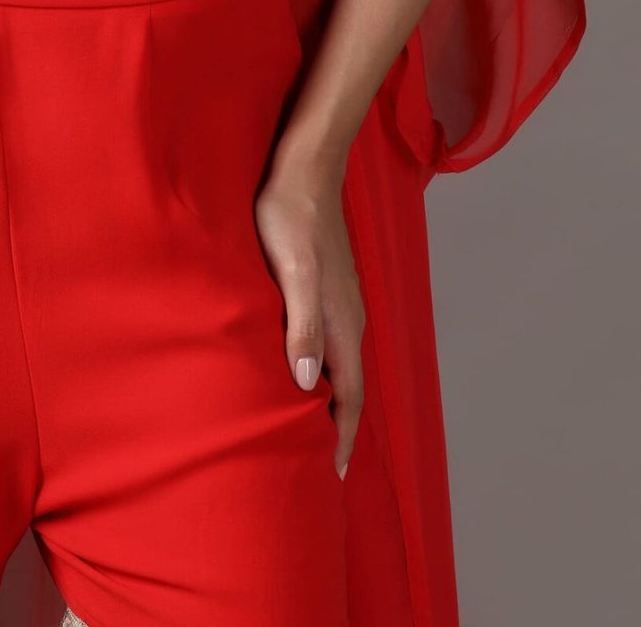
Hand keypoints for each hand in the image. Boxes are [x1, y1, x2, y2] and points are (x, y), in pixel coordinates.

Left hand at [254, 151, 364, 479]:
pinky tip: (305, 366)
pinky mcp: (328, 283)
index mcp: (341, 320)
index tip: (332, 475)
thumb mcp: (291, 271)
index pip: (351, 395)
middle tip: (321, 464)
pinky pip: (333, 340)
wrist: (305, 165)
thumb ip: (300, 326)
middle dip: (341, 427)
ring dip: (334, 398)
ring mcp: (341, 299)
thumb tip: (311, 385)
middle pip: (351, 386)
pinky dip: (326, 367)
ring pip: (342, 362)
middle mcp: (348, 316)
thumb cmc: (289, 215)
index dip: (342, 436)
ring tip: (314, 426)